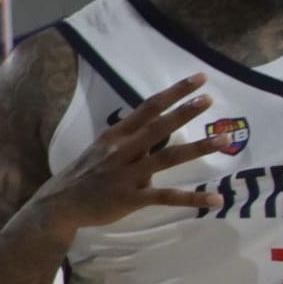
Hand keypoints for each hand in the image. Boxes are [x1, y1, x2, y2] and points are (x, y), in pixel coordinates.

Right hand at [34, 74, 228, 233]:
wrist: (60, 204)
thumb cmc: (85, 175)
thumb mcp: (103, 150)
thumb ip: (133, 142)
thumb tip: (160, 137)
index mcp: (116, 136)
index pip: (148, 108)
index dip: (174, 93)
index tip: (198, 79)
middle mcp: (122, 151)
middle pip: (158, 127)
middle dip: (184, 113)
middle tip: (208, 100)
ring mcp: (127, 175)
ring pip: (167, 158)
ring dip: (197, 148)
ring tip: (222, 140)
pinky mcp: (130, 198)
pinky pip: (165, 197)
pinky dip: (192, 199)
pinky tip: (214, 200)